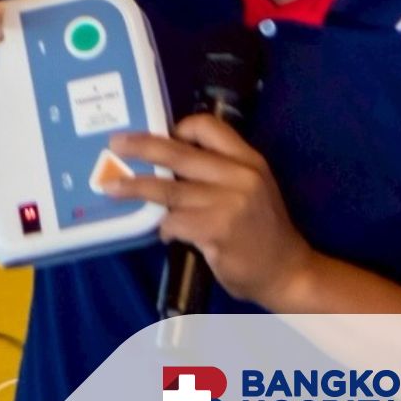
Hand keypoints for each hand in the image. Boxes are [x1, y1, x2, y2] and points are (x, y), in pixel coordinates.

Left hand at [105, 114, 316, 308]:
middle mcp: (240, 176)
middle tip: (116, 144)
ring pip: (168, 189)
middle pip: (178, 152)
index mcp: (249, 160)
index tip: (162, 134)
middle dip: (142, 147)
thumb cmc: (263, 230)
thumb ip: (220, 171)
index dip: (181, 128)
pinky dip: (164, 227)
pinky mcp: (217, 231)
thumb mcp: (253, 188)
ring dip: (135, 187)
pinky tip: (165, 234)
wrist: (289, 273)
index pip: (209, 127)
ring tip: (112, 187)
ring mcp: (228, 204)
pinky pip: (175, 221)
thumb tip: (168, 161)